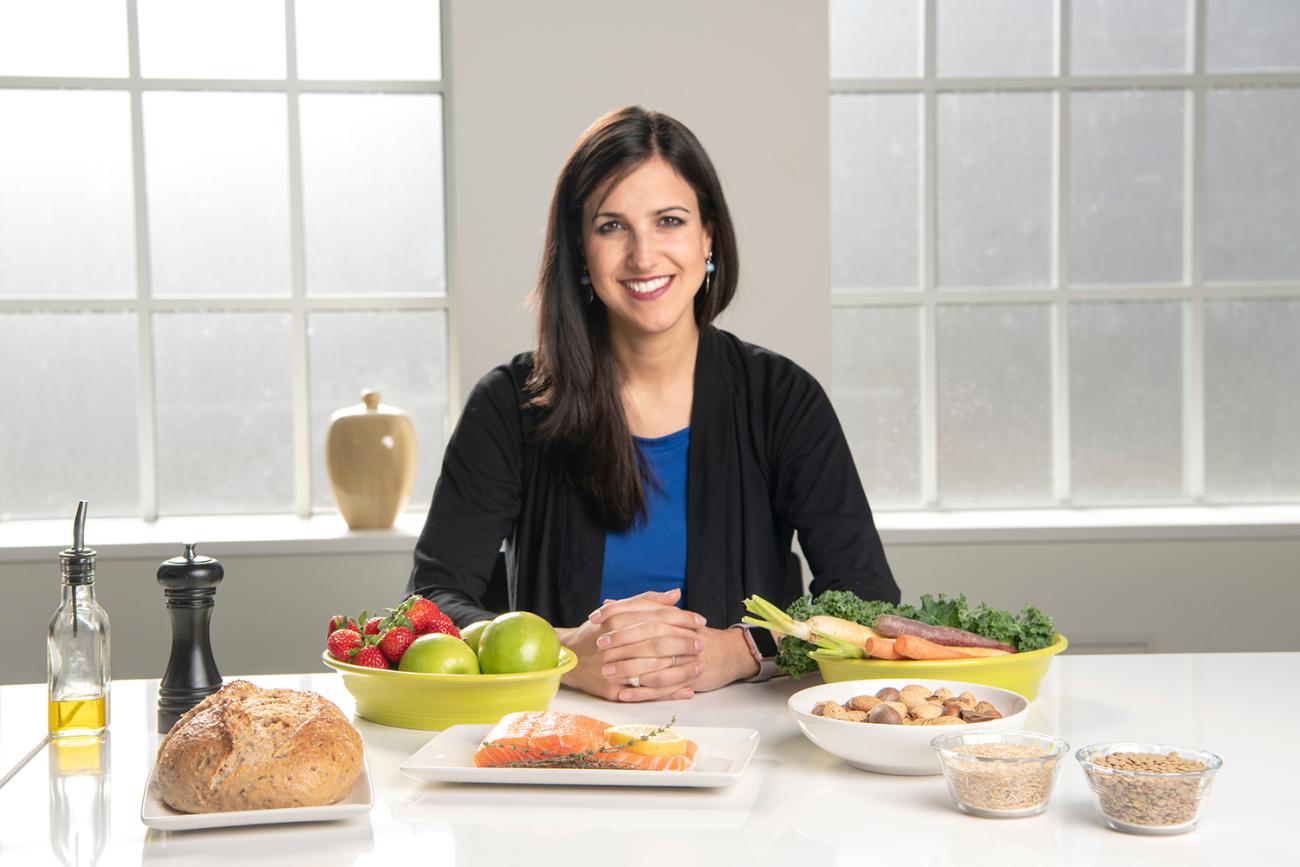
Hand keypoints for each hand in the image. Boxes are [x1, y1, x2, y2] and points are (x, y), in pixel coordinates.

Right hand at [557, 588, 704, 701]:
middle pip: (658, 642)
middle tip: (702, 642)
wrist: (568, 658)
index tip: (700, 621)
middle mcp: (614, 643)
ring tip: (700, 666)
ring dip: (681, 669)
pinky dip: (670, 692)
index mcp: (616, 620)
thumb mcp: (617, 611)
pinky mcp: (613, 690)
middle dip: (684, 642)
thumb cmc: (597, 632)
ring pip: (655, 668)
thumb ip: (647, 601)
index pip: (657, 617)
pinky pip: (647, 692)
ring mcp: (613, 668)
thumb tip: (675, 594)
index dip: (682, 618)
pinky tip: (687, 690)